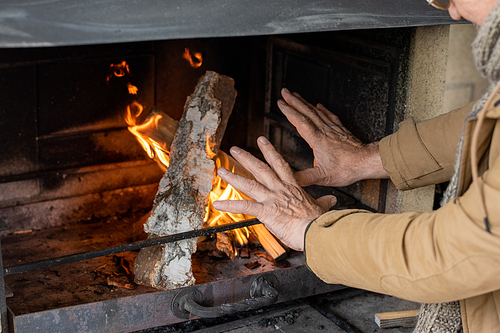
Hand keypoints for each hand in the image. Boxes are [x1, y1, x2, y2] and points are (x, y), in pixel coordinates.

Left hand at [213, 136, 335, 250]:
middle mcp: (280, 190)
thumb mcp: (322, 207)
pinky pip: (244, 206)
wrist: (317, 231)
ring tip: (221, 170)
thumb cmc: (319, 222)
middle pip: (261, 169)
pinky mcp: (266, 211)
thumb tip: (332, 199)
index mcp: (292, 187)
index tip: (262, 140)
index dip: (270, 151)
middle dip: (246, 158)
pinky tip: (218, 203)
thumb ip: (323, 202)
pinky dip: (230, 204)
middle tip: (235, 149)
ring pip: (249, 184)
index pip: (279, 164)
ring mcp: (272, 199)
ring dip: (233, 177)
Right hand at [279, 88, 387, 186]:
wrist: (366, 162)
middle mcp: (325, 131)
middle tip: (284, 92)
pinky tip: (319, 105)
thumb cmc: (348, 169)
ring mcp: (333, 129)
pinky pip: (330, 116)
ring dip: (305, 102)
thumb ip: (305, 178)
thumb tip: (290, 180)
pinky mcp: (341, 130)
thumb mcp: (323, 177)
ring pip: (316, 112)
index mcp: (318, 140)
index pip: (300, 122)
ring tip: (296, 95)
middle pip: (306, 112)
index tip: (281, 103)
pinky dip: (323, 109)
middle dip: (294, 101)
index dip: (289, 111)